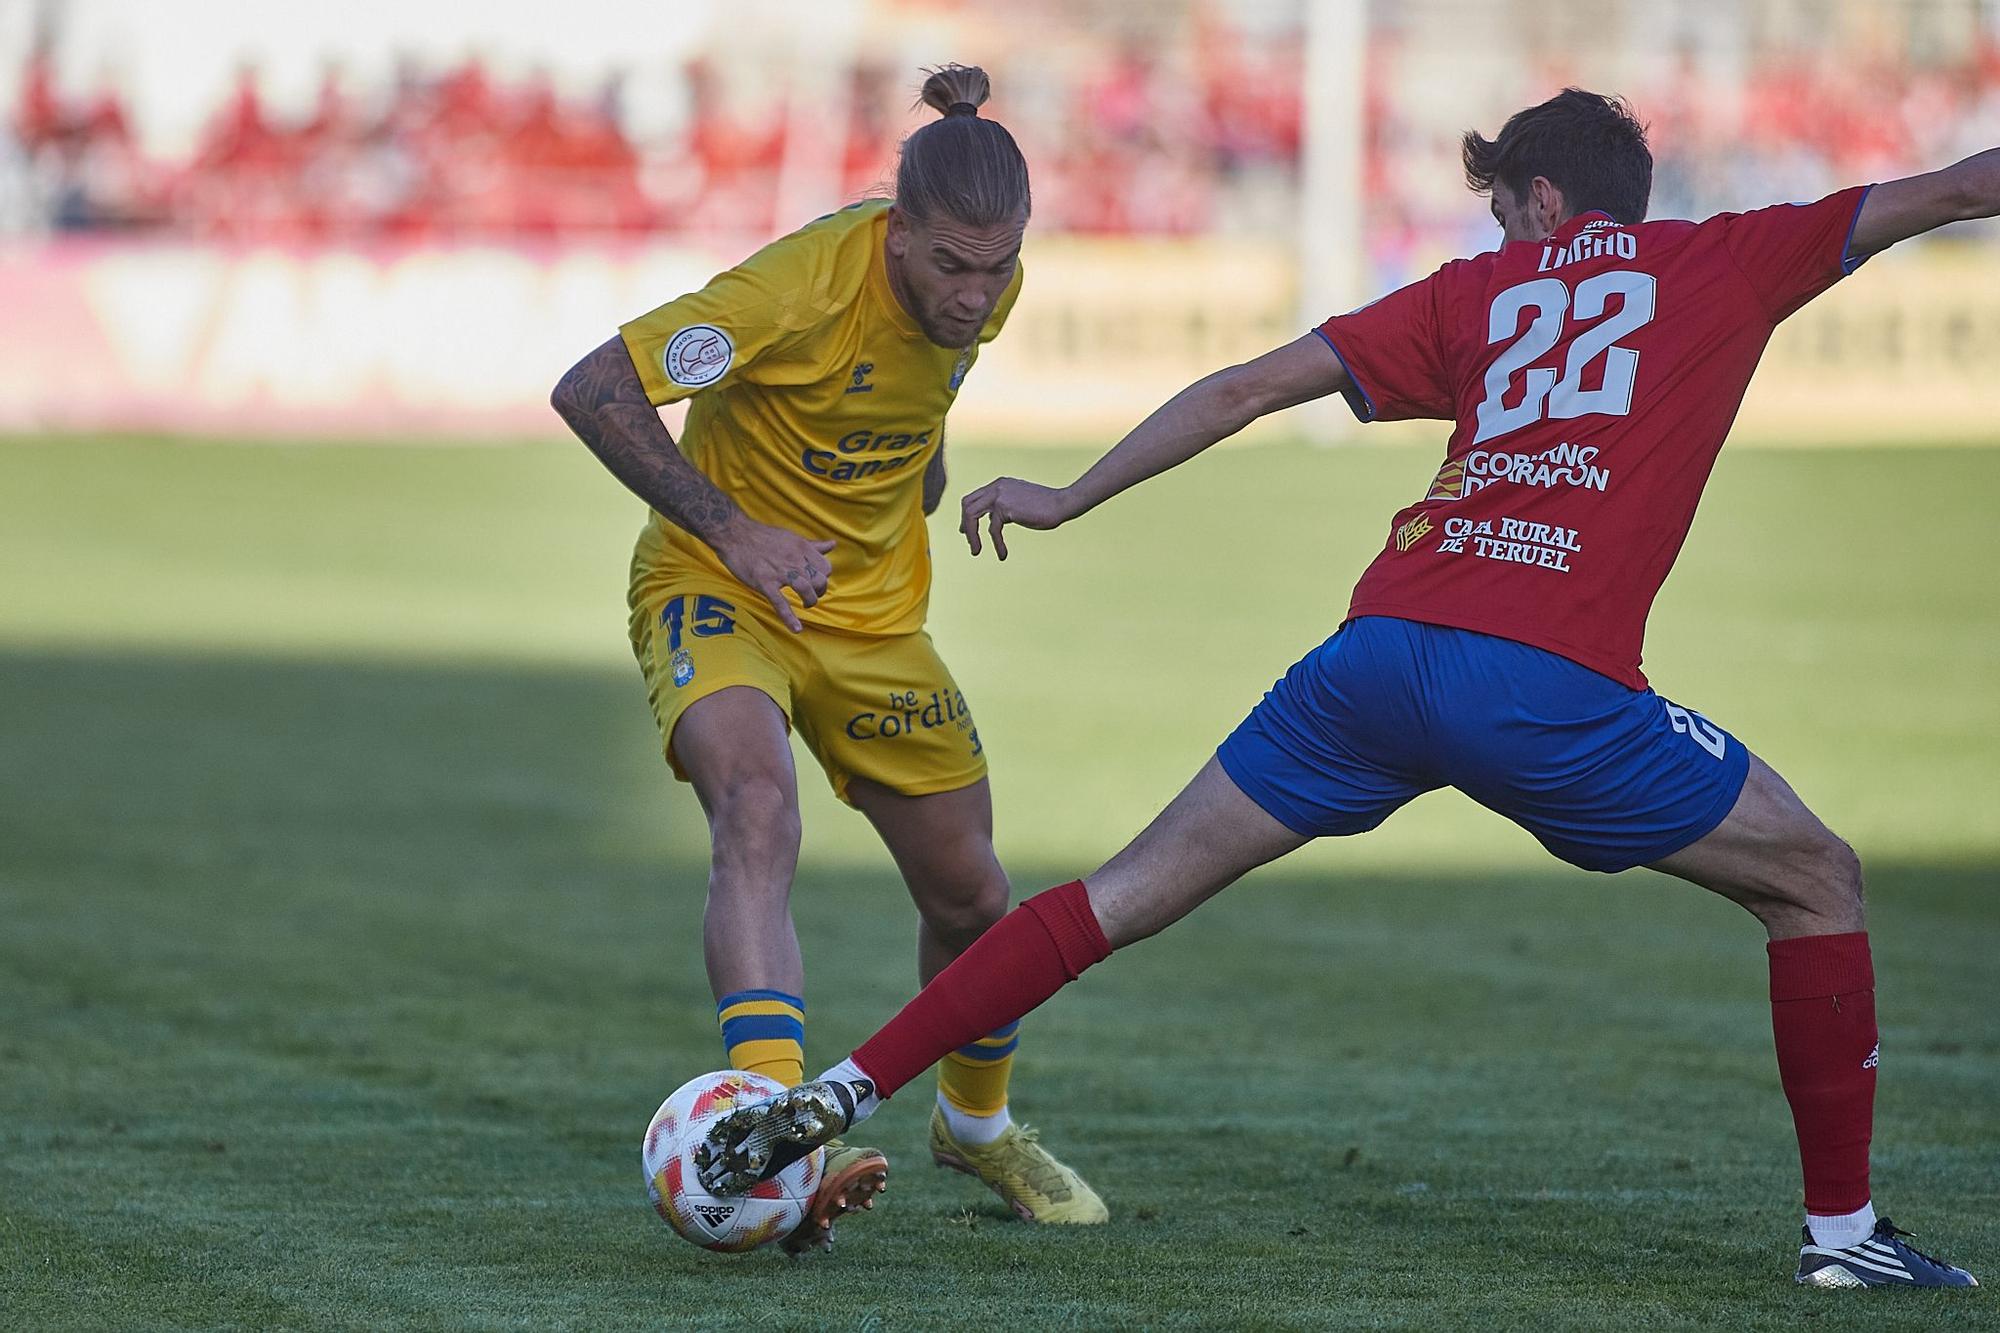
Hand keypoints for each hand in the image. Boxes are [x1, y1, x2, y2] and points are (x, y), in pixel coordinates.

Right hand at [711, 518, 835, 631]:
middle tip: (812, 595)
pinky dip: (789, 618)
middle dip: (819, 591)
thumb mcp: (791, 537)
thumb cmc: (762, 536)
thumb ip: (812, 545)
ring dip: (810, 601)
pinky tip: (796, 629)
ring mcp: (779, 572)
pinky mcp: (764, 582)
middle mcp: (794, 559)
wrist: (734, 533)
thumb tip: (832, 545)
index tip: (816, 581)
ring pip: (805, 589)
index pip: (825, 567)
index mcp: (801, 547)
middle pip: (819, 580)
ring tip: (807, 604)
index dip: (824, 577)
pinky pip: (780, 603)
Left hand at [958, 477, 1077, 559]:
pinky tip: (1003, 555)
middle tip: (971, 543)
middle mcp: (997, 487)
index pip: (973, 497)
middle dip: (965, 524)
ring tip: (976, 552)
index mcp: (1000, 484)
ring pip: (972, 515)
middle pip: (967, 504)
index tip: (966, 531)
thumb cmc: (1046, 507)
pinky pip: (993, 529)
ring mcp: (999, 495)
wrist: (1062, 503)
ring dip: (972, 535)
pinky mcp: (1005, 507)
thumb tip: (995, 518)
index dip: (967, 515)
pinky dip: (997, 544)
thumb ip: (1005, 508)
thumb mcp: (1020, 504)